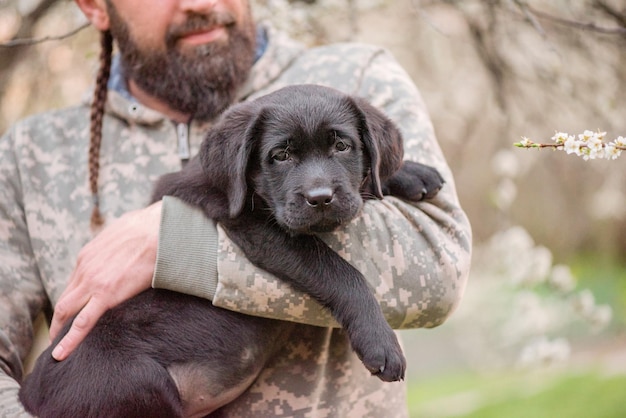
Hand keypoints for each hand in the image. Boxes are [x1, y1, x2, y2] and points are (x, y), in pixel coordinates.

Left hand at [49, 201, 162, 359]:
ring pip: (67, 311)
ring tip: (57, 347)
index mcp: (89, 254)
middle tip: (57, 334)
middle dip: (59, 318)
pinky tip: (62, 353)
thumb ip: (117, 244)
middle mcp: (84, 267)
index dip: (73, 298)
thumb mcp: (123, 231)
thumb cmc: (148, 227)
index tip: (74, 310)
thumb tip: (127, 245)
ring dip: (60, 329)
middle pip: (65, 298)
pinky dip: (70, 339)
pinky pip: (83, 322)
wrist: (160, 229)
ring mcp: (93, 281)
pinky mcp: (106, 294)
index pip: (75, 282)